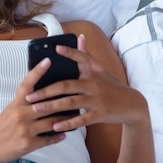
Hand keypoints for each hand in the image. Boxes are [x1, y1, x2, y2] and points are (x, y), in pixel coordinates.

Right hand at [0, 57, 67, 162]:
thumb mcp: (9, 111)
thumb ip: (24, 104)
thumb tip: (42, 98)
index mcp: (16, 104)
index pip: (27, 84)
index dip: (38, 71)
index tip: (48, 60)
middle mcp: (21, 114)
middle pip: (47, 104)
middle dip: (63, 100)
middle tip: (76, 94)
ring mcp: (26, 129)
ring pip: (52, 122)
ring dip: (65, 120)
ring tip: (75, 116)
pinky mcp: (29, 144)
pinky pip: (48, 139)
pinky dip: (58, 136)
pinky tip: (64, 134)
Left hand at [24, 34, 147, 132]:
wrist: (132, 105)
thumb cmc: (111, 86)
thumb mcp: (100, 69)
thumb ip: (86, 55)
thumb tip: (79, 36)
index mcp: (91, 72)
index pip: (80, 58)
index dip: (69, 52)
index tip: (55, 49)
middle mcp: (93, 84)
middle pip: (67, 85)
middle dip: (46, 90)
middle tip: (30, 96)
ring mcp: (97, 99)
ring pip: (71, 102)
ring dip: (52, 106)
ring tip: (36, 109)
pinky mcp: (100, 114)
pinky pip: (81, 119)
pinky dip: (68, 123)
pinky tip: (55, 126)